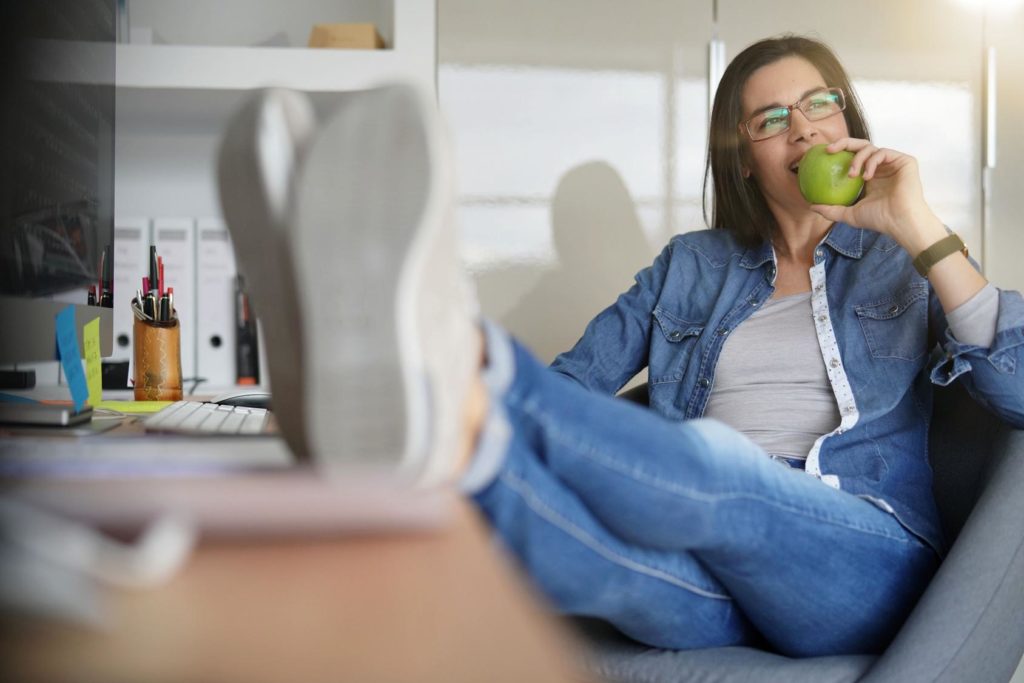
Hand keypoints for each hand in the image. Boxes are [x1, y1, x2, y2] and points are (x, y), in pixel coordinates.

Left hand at [808, 138, 945, 255]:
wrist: (900, 221)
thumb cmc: (878, 219)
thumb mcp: (848, 214)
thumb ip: (831, 209)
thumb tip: (811, 206)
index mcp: (869, 176)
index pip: (852, 157)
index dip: (838, 152)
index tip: (822, 154)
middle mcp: (880, 167)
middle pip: (860, 145)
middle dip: (843, 143)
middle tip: (829, 149)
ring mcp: (892, 163)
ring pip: (870, 148)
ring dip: (857, 158)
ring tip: (852, 174)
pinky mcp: (904, 160)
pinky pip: (883, 152)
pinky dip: (872, 161)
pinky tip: (867, 176)